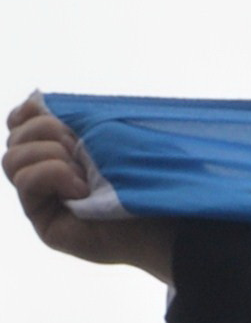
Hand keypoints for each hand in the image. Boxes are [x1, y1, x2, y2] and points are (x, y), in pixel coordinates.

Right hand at [6, 93, 174, 278]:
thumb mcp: (100, 129)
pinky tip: (81, 190)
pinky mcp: (45, 224)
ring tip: (85, 176)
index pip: (20, 121)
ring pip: (12, 158)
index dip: (31, 112)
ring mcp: (45, 201)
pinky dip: (50, 175)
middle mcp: (48, 175)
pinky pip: (23, 181)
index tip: (62, 117)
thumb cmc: (141, 172)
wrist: (162, 215)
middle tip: (82, 151)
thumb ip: (62, 112)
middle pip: (14, 136)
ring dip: (49, 156)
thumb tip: (32, 98)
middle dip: (47, 132)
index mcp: (59, 149)